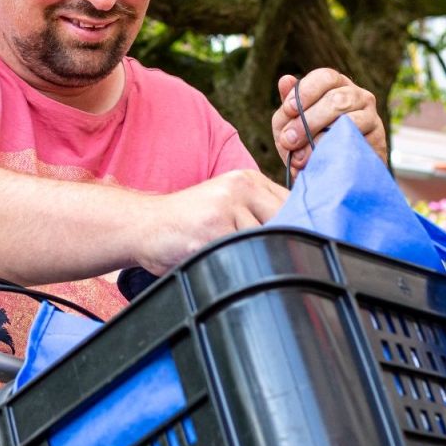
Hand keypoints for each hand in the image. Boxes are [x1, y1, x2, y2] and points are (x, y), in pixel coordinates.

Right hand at [134, 170, 287, 274]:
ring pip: (266, 242)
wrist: (143, 226)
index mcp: (247, 179)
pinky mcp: (214, 229)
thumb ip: (257, 212)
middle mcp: (240, 187)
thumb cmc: (186, 223)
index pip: (292, 203)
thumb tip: (302, 235)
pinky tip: (224, 264)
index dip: (300, 228)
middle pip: (286, 222)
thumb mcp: (225, 205)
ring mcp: (227, 207)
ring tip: (239, 262)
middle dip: (283, 246)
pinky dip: (239, 266)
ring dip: (259, 259)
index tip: (298, 247)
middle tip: (272, 262)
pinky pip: (243, 254)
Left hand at [272, 68, 385, 176]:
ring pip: (347, 119)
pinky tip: (319, 158)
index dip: (305, 91)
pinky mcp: (377, 139)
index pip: (325, 77)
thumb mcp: (291, 125)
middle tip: (288, 141)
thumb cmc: (308, 143)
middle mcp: (357, 95)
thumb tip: (285, 80)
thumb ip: (288, 106)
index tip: (288, 110)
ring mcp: (370, 116)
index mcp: (336, 86)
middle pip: (335, 99)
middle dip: (307, 121)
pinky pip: (356, 141)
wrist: (332, 175)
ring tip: (300, 157)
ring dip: (318, 139)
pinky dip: (334, 149)